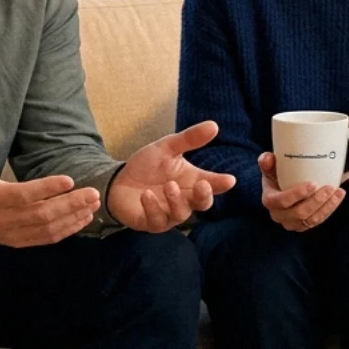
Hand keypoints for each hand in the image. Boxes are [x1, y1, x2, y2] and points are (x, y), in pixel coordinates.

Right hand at [0, 127, 102, 246]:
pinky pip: (47, 238)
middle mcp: (6, 219)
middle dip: (71, 204)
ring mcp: (14, 233)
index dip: (47, 189)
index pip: (24, 195)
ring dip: (74, 217)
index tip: (70, 180)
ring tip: (93, 204)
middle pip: (42, 214)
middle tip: (94, 192)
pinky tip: (83, 218)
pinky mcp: (20, 242)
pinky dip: (68, 230)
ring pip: (48, 228)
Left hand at [108, 120, 237, 231]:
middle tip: (202, 185)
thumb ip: (189, 139)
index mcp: (192, 181)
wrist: (118, 181)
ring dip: (176, 200)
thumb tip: (214, 125)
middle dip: (204, 196)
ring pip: (181, 214)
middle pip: (202, 204)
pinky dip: (153, 208)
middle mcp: (184, 199)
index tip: (229, 180)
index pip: (212, 184)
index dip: (221, 183)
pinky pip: (157, 220)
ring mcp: (169, 213)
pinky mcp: (151, 222)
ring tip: (169, 186)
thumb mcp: (166, 147)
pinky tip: (146, 195)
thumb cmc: (148, 166)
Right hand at [258, 152, 343, 231]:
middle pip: (299, 213)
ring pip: (311, 219)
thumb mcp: (270, 167)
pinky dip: (329, 209)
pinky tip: (338, 197)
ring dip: (326, 206)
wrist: (282, 187)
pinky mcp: (304, 225)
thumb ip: (266, 161)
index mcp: (270, 201)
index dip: (296, 194)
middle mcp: (279, 216)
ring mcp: (292, 223)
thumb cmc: (276, 175)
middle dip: (316, 201)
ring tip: (338, 192)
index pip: (282, 201)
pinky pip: (318, 220)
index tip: (313, 184)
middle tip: (329, 187)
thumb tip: (268, 158)